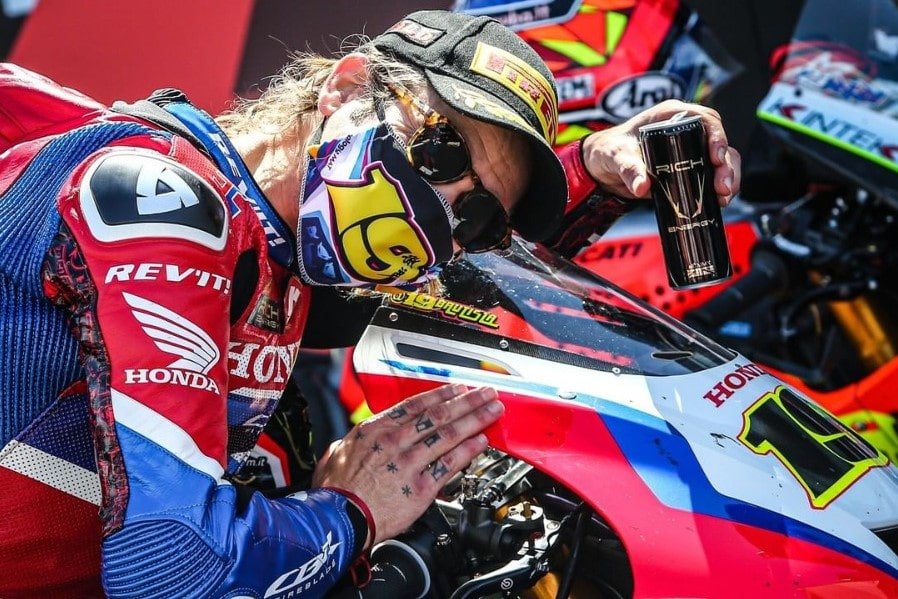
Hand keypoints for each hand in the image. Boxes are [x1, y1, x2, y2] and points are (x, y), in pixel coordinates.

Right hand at [314, 383, 503, 544]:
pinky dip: (467, 452)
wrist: (338, 520)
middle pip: (439, 415)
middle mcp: (396, 442)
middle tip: (486, 393)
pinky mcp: (420, 488)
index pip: (416, 405)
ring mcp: (410, 463)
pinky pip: (449, 465)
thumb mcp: (336, 454)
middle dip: (467, 402)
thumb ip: (349, 444)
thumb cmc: (335, 492)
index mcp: (376, 430)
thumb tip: (351, 442)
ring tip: (492, 412)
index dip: (441, 394)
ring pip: (449, 435)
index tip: (457, 388)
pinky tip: (481, 443)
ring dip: (475, 420)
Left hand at [580, 99, 741, 206]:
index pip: (705, 119)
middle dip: (726, 164)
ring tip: (723, 197)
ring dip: (728, 177)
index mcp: (671, 115)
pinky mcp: (689, 166)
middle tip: (722, 187)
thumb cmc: (609, 150)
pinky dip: (719, 186)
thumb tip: (641, 187)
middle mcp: (685, 129)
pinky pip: (712, 173)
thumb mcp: (616, 157)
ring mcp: (689, 148)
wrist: (603, 167)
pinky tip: (719, 200)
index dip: (717, 136)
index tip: (716, 157)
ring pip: (722, 158)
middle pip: (718, 141)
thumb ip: (628, 169)